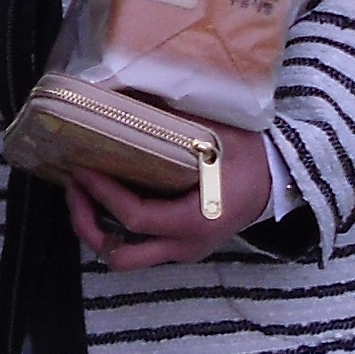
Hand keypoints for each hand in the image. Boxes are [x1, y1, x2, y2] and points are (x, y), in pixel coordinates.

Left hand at [65, 125, 274, 269]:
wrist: (279, 183)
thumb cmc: (251, 157)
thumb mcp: (219, 134)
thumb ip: (176, 121)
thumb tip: (129, 95)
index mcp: (196, 221)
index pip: (136, 218)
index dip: (103, 195)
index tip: (82, 170)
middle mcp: (186, 246)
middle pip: (120, 256)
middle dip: (88, 226)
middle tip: (75, 190)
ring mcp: (183, 252)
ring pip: (126, 258)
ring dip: (99, 231)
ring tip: (84, 195)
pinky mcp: (181, 248)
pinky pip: (139, 248)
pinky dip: (116, 228)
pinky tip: (108, 197)